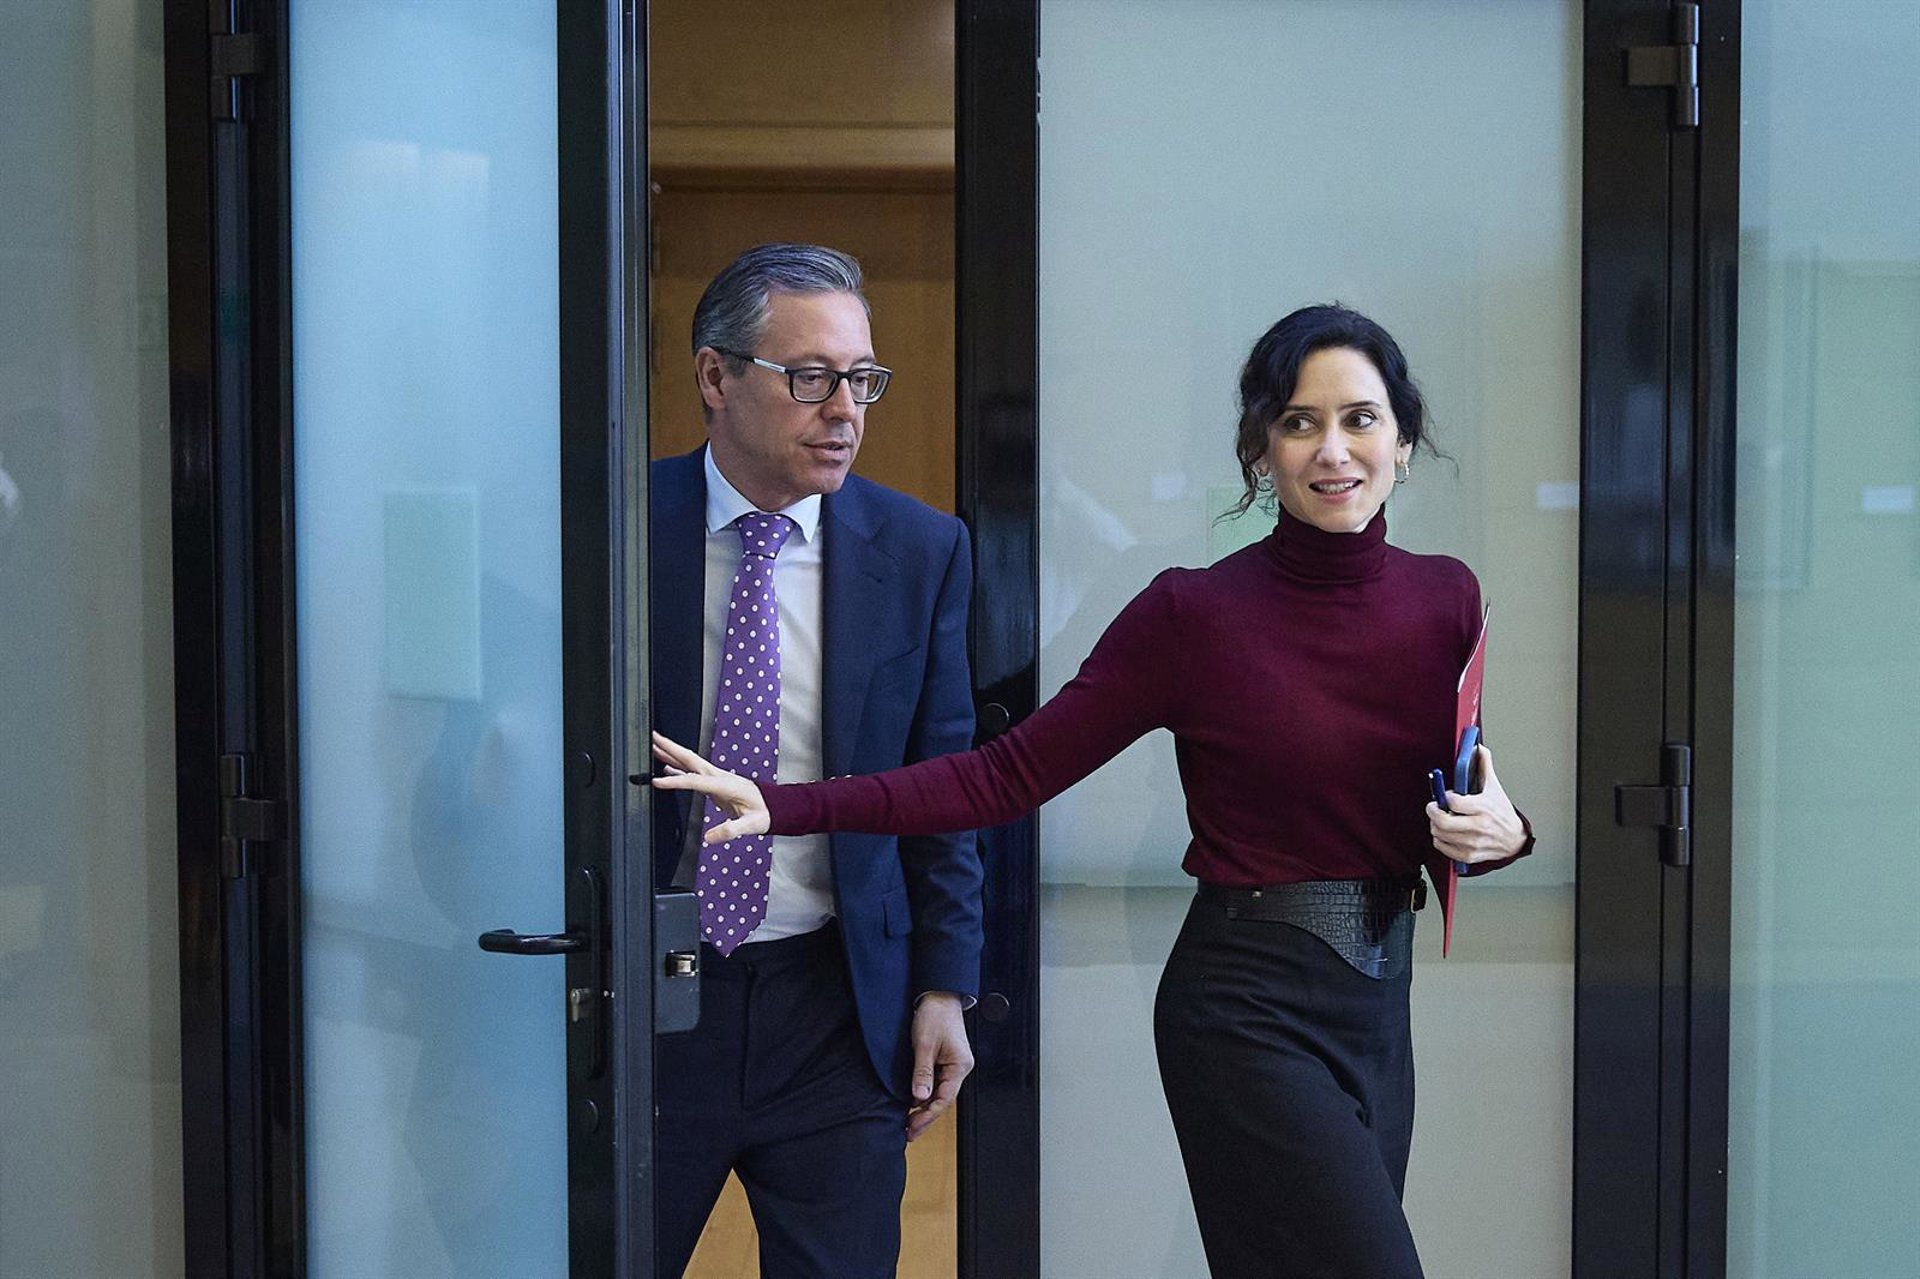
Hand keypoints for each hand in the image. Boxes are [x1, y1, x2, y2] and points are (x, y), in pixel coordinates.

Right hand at [649, 732, 770, 842]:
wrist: (773, 806)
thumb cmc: (764, 813)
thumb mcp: (751, 825)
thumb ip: (730, 830)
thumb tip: (709, 838)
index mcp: (725, 784)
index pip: (694, 780)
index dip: (674, 780)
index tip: (656, 781)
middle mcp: (718, 777)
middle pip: (690, 759)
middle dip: (670, 747)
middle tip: (653, 737)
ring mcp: (716, 778)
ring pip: (689, 762)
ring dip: (671, 753)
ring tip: (654, 746)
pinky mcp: (714, 783)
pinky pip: (691, 772)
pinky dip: (677, 767)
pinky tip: (667, 766)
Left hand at [906, 992, 973, 1141]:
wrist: (938, 995)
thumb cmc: (935, 1015)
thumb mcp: (925, 1044)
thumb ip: (922, 1072)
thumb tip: (919, 1097)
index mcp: (960, 1065)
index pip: (945, 1099)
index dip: (928, 1116)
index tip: (913, 1127)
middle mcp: (959, 1068)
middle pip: (943, 1099)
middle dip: (926, 1117)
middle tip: (908, 1132)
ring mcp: (953, 1065)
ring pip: (939, 1093)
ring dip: (925, 1108)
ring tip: (908, 1122)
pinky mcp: (945, 1061)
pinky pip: (936, 1083)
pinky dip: (925, 1095)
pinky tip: (914, 1103)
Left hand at [1425, 744, 1526, 865]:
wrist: (1514, 839)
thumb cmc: (1502, 812)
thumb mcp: (1494, 788)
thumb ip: (1484, 766)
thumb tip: (1479, 747)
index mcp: (1484, 807)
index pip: (1454, 802)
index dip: (1445, 796)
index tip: (1447, 794)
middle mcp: (1479, 827)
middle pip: (1442, 821)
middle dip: (1433, 812)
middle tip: (1433, 807)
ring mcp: (1473, 843)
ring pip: (1440, 834)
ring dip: (1435, 825)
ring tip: (1440, 819)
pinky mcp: (1469, 855)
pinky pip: (1443, 848)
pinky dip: (1440, 840)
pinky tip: (1445, 833)